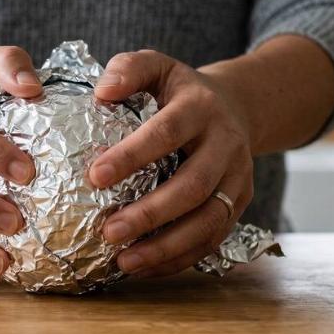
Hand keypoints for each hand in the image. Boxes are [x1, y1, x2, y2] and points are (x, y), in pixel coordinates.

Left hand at [89, 50, 253, 277]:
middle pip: (193, 185)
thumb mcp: (157, 66)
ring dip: (166, 246)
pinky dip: (179, 258)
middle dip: (150, 213)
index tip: (94, 177)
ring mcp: (238, 177)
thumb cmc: (180, 90)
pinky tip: (144, 267)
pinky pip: (213, 238)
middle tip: (108, 232)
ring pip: (209, 220)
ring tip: (124, 263)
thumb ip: (129, 69)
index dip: (132, 156)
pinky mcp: (238, 203)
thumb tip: (102, 92)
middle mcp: (226, 144)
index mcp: (200, 108)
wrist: (236, 106)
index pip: (167, 132)